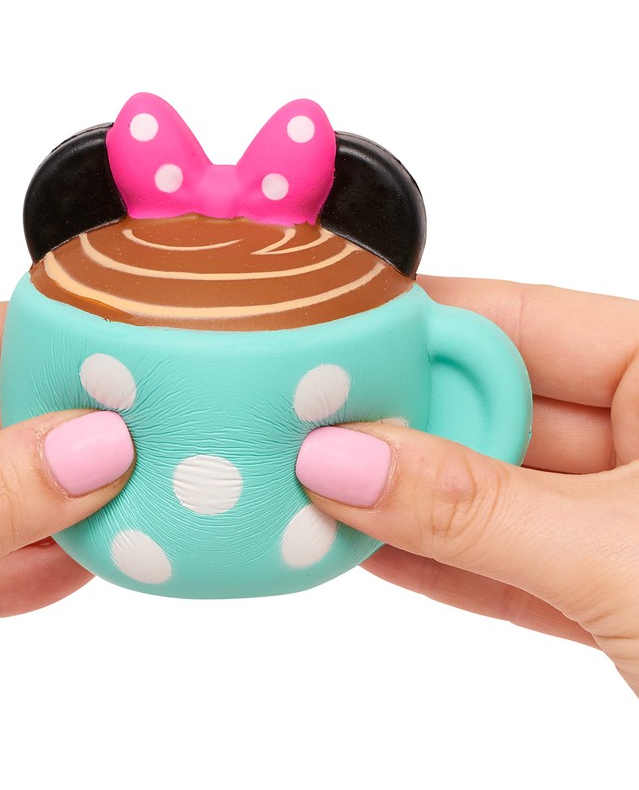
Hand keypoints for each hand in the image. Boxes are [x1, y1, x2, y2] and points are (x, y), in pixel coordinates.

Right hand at [296, 277, 638, 694]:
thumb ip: (473, 510)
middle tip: (308, 432)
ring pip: (485, 491)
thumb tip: (349, 462)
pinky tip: (362, 545)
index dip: (421, 328)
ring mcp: (621, 519)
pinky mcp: (604, 593)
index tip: (333, 344)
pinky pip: (498, 560)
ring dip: (401, 501)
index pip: (521, 321)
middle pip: (489, 408)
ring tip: (315, 490)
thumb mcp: (624, 557)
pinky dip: (431, 561)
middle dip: (397, 425)